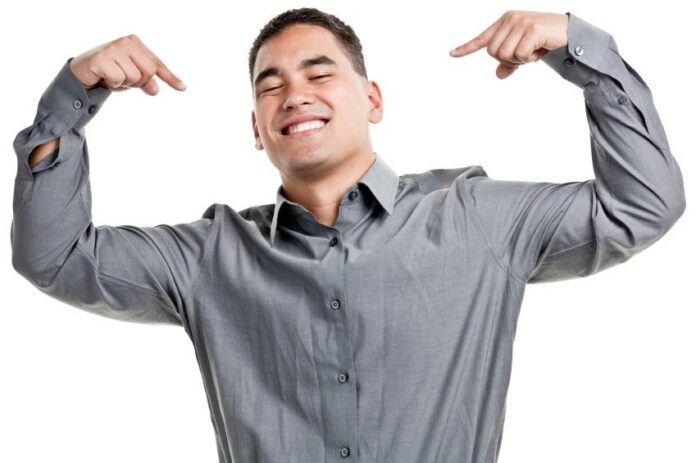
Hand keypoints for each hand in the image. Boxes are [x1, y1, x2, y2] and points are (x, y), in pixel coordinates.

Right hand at [68, 35, 186, 94]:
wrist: (82, 72)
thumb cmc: (109, 72)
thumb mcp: (131, 78)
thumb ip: (146, 82)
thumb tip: (155, 90)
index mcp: (136, 43)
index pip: (157, 64)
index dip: (170, 78)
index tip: (183, 88)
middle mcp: (126, 42)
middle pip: (148, 72)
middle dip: (137, 82)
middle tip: (121, 78)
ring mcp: (114, 48)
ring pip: (134, 77)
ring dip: (123, 84)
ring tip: (111, 76)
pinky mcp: (102, 58)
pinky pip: (119, 80)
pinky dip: (112, 84)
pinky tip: (102, 76)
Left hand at [449, 11, 568, 78]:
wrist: (568, 32)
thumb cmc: (544, 41)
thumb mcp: (524, 52)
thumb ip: (510, 63)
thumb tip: (498, 75)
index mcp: (505, 22)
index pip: (482, 38)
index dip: (467, 48)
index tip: (452, 54)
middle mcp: (510, 19)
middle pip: (493, 53)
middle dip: (509, 60)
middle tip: (525, 55)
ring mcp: (520, 22)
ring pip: (504, 55)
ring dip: (520, 60)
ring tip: (533, 51)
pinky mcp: (531, 29)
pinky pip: (519, 55)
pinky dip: (529, 58)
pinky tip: (540, 49)